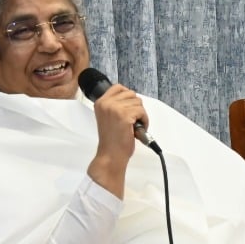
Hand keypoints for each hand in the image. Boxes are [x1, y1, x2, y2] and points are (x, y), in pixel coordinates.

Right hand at [87, 82, 147, 197]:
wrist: (110, 155)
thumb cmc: (111, 140)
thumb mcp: (107, 117)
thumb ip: (114, 106)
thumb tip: (130, 98)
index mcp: (100, 102)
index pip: (118, 87)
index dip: (128, 96)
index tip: (130, 108)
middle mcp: (106, 103)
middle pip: (131, 94)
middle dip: (135, 106)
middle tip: (133, 120)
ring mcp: (115, 108)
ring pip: (138, 102)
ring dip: (141, 114)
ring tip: (134, 126)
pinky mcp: (125, 115)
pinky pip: (142, 111)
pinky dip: (144, 121)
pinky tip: (137, 130)